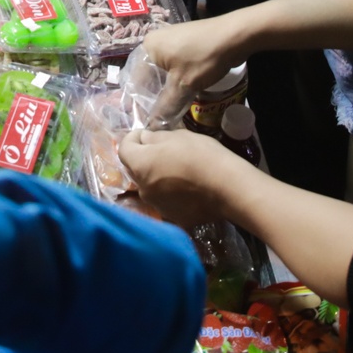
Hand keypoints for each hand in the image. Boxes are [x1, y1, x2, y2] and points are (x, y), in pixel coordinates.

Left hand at [119, 128, 245, 226]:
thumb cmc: (202, 155)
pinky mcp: (174, 219)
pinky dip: (173, 195)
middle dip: (145, 159)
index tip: (147, 134)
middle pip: (136, 170)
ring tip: (180, 173)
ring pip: (151, 188)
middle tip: (165, 151)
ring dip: (158, 179)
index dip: (133, 138)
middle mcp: (143, 189)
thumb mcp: (178, 136)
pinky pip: (167, 203)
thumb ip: (155, 138)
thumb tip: (145, 140)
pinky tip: (190, 190)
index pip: (124, 148)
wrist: (228, 188)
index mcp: (140, 165)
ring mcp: (158, 206)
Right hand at [144, 13, 249, 113]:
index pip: (135, 79)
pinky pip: (173, 65)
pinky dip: (175, 80)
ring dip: (164, 89)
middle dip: (152, 96)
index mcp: (148, 47)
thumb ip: (166, 106)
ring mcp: (170, 40)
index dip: (138, 101)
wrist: (235, 35)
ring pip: (162, 71)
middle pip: (148, 75)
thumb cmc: (204, 57)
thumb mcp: (184, 85)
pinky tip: (181, 93)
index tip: (142, 119)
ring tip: (168, 109)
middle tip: (156, 117)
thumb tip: (152, 126)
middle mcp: (155, 41)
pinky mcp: (184, 43)